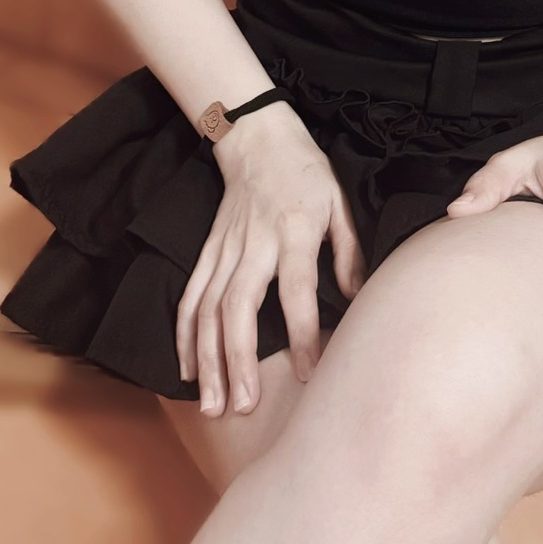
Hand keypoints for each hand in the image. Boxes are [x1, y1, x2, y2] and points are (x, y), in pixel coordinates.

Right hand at [175, 104, 366, 415]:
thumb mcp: (341, 203)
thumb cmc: (306, 172)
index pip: (297, 291)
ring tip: (214, 405)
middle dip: (237, 360)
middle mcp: (253, 243)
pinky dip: (185, 337)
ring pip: (208, 310)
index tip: (310, 375)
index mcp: (294, 231)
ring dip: (207, 360)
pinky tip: (188, 373)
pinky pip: (190, 297)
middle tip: (243, 407)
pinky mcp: (207, 251)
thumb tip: (357, 301)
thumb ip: (349, 252)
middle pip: (238, 307)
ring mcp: (224, 249)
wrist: (256, 137)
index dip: (303, 334)